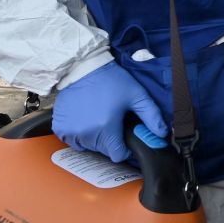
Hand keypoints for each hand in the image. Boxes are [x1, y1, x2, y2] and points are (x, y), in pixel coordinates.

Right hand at [53, 61, 168, 162]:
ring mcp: (71, 132)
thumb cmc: (110, 80)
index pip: (118, 156)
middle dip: (111, 140)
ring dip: (95, 138)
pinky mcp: (60, 127)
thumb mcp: (136, 95)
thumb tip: (163, 133)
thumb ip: (151, 116)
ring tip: (99, 118)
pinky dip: (80, 134)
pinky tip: (85, 118)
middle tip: (113, 121)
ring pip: (88, 146)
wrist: (82, 67)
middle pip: (104, 151)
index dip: (125, 149)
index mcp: (106, 128)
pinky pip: (73, 140)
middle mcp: (87, 134)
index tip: (126, 138)